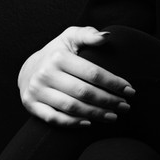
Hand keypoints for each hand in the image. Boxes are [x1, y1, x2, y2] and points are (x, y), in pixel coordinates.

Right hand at [18, 26, 135, 126]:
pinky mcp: (31, 105)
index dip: (113, 83)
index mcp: (58, 57)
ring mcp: (36, 90)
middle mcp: (45, 73)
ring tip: (114, 116)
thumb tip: (107, 36)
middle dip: (108, 101)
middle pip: (83, 92)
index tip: (130, 90)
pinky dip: (72, 123)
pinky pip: (54, 118)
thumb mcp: (71, 37)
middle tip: (126, 106)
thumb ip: (89, 35)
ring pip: (71, 107)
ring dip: (95, 114)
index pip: (92, 73)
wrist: (29, 68)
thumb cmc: (58, 52)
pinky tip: (90, 123)